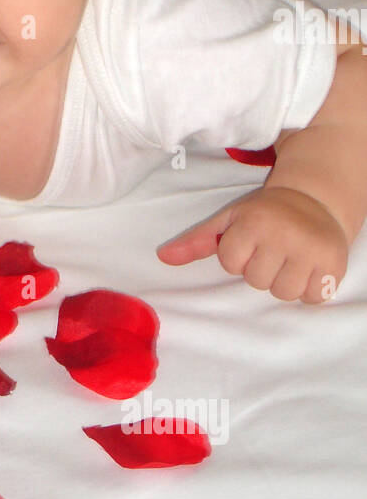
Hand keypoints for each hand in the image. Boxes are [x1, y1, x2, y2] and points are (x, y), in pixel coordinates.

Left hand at [156, 186, 347, 303]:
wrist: (316, 200)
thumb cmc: (265, 214)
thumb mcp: (229, 220)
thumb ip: (196, 240)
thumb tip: (163, 257)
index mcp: (255, 221)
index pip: (231, 263)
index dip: (239, 257)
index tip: (251, 241)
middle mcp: (284, 233)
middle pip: (257, 281)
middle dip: (261, 269)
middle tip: (273, 249)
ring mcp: (311, 249)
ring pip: (283, 293)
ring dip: (284, 282)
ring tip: (289, 259)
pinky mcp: (334, 264)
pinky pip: (312, 298)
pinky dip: (310, 289)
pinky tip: (308, 268)